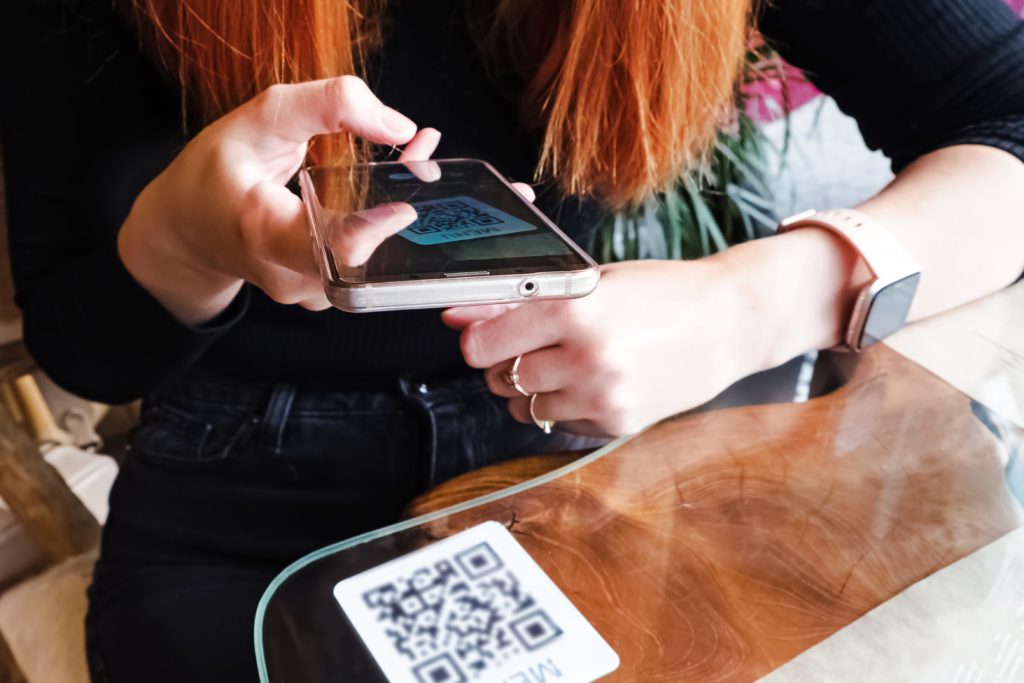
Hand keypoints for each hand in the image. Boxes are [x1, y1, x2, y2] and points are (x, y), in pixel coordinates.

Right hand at [117, 76, 441, 323]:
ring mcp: (307, 292)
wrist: (186, 231)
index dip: (374, 227)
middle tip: (420, 154)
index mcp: (263, 232)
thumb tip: (399, 126)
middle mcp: (288, 274)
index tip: (403, 200)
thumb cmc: (215, 172)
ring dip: (393, 209)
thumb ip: (326, 105)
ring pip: (369, 260)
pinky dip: (379, 225)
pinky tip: (385, 189)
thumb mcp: (257, 119)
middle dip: (398, 203)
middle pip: (364, 253)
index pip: (333, 247)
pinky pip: (364, 263)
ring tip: (408, 161)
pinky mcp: (322, 292)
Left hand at [443, 257, 763, 436]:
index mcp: (573, 312)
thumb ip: (522, 304)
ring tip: (566, 364)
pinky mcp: (618, 423)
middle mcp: (585, 358)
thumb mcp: (590, 284)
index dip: (478, 342)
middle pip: (501, 378)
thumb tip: (459, 318)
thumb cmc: (661, 293)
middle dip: (505, 365)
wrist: (730, 323)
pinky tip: (595, 382)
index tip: (484, 339)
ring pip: (526, 407)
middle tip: (533, 347)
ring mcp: (602, 396)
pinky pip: (561, 423)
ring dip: (532, 389)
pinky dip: (566, 407)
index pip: (483, 345)